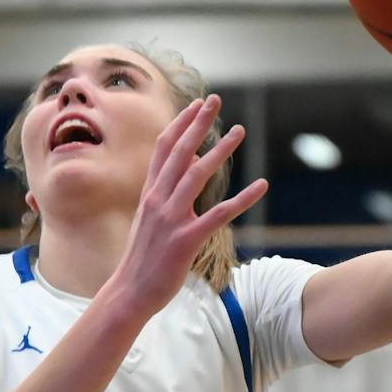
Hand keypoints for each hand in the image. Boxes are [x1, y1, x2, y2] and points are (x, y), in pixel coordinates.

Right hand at [105, 96, 267, 319]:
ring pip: (198, 175)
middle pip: (180, 152)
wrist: (129, 291)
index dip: (182, 123)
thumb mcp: (148, 219)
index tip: (197, 104)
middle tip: (216, 99)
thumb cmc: (142, 258)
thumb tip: (185, 169)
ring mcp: (171, 219)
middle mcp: (158, 200)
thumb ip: (164, 194)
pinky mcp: (186, 240)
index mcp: (149, 193)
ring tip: (240, 130)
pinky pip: (219, 215)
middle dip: (198, 123)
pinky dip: (242, 199)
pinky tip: (261, 185)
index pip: (164, 148)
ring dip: (220, 150)